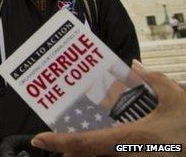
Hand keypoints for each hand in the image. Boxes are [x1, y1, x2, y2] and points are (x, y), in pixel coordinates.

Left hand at [31, 60, 185, 155]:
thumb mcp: (177, 99)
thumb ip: (154, 80)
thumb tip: (135, 64)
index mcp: (130, 139)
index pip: (85, 144)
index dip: (60, 143)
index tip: (39, 139)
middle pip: (88, 156)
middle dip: (69, 150)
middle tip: (55, 140)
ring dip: (88, 151)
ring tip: (73, 142)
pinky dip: (104, 153)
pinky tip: (102, 144)